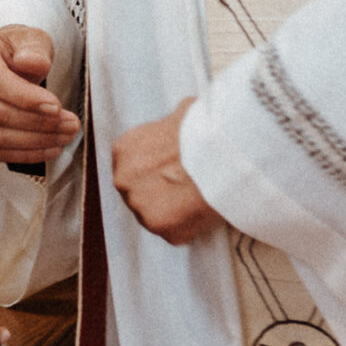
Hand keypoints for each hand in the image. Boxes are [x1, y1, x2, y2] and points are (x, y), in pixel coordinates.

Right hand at [0, 26, 80, 163]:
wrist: (7, 60)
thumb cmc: (20, 49)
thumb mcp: (33, 39)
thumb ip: (35, 49)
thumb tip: (32, 62)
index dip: (25, 98)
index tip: (56, 107)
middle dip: (38, 123)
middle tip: (70, 124)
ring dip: (34, 141)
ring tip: (64, 136)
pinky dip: (24, 154)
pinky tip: (48, 149)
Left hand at [112, 99, 221, 243]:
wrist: (221, 152)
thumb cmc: (207, 129)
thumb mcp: (184, 113)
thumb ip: (172, 126)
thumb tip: (184, 120)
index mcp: (124, 149)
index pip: (132, 168)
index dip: (155, 172)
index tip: (173, 173)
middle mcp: (124, 179)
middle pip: (139, 193)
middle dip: (161, 193)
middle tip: (187, 188)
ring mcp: (140, 205)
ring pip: (155, 215)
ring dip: (174, 211)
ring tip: (198, 199)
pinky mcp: (161, 227)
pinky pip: (174, 232)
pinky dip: (189, 227)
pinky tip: (204, 212)